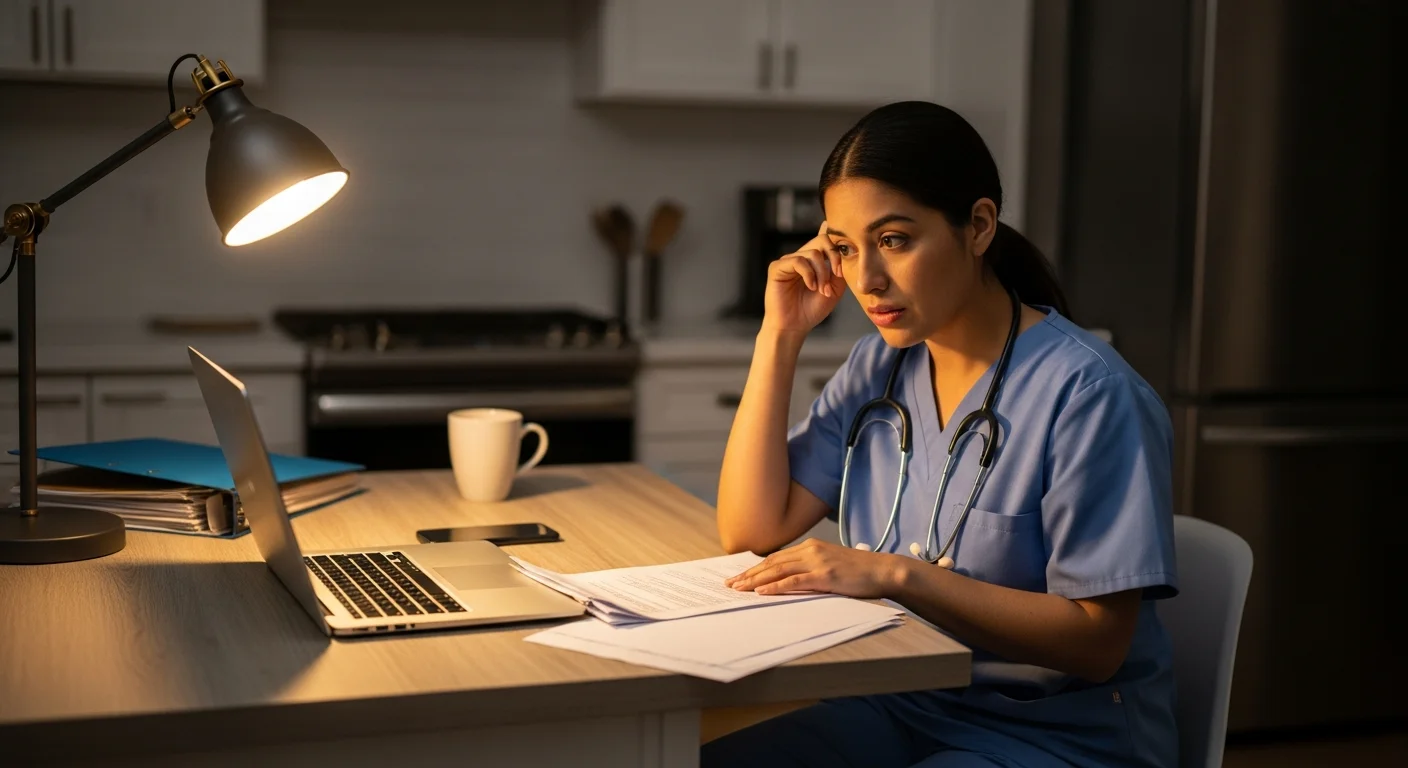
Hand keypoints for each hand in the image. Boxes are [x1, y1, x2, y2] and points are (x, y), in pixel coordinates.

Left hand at [724, 538, 904, 598]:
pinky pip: (794, 582)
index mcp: (810, 546)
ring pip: (778, 571)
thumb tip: (789, 579)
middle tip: (730, 584)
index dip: (755, 567)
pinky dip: (775, 587)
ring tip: (739, 589)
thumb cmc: (859, 571)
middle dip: (748, 574)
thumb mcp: (830, 564)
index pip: (776, 557)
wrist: (883, 570)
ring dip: (755, 581)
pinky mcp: (825, 576)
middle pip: (771, 563)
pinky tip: (762, 593)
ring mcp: (817, 562)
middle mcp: (810, 550)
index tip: (739, 576)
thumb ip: (810, 568)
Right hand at [761, 220, 846, 336]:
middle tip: (835, 278)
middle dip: (833, 259)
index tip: (840, 272)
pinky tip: (810, 287)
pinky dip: (809, 274)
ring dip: (822, 274)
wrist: (794, 327)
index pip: (826, 240)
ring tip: (822, 290)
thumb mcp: (835, 288)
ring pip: (813, 254)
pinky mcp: (777, 267)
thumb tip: (844, 251)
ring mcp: (788, 261)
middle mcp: (800, 257)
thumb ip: (840, 269)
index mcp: (813, 260)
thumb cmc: (811, 310)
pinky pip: (798, 261)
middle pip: (822, 240)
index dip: (838, 250)